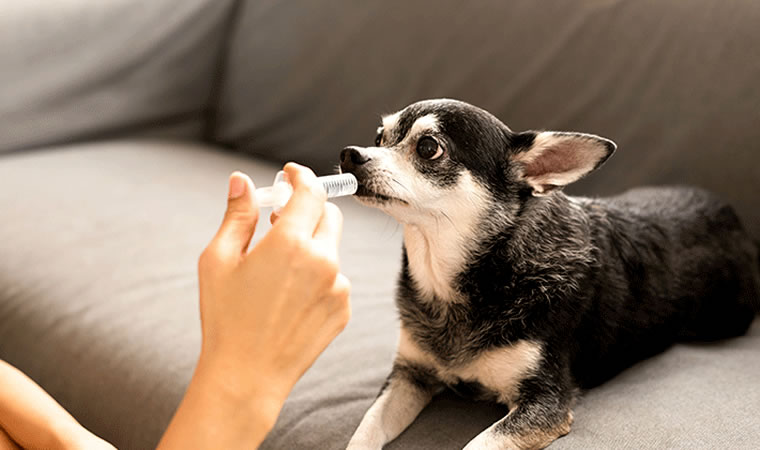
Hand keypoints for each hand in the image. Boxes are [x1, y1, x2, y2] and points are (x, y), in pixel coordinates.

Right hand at [197, 162, 349, 420]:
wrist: (247, 377)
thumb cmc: (226, 318)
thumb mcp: (219, 260)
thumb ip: (238, 215)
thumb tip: (242, 180)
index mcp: (291, 242)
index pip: (311, 191)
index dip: (301, 175)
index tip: (290, 173)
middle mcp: (323, 260)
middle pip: (328, 215)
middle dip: (308, 209)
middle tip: (279, 221)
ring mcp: (338, 285)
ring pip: (331, 248)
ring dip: (311, 246)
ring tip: (277, 273)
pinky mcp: (343, 308)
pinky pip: (335, 277)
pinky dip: (318, 275)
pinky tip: (289, 298)